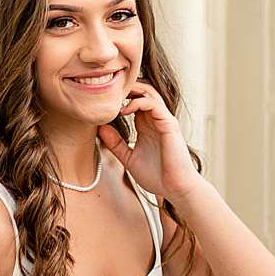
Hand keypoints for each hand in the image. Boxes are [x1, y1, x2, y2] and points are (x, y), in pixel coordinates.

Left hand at [98, 78, 200, 200]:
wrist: (175, 188)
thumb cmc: (157, 176)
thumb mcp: (128, 158)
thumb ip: (115, 144)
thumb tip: (99, 128)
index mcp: (146, 125)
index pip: (133, 100)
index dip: (118, 96)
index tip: (101, 101)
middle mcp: (155, 119)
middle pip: (141, 90)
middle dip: (124, 87)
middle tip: (106, 90)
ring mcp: (163, 120)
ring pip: (148, 92)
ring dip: (131, 90)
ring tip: (114, 96)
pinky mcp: (169, 124)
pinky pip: (153, 104)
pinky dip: (138, 102)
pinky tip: (124, 110)